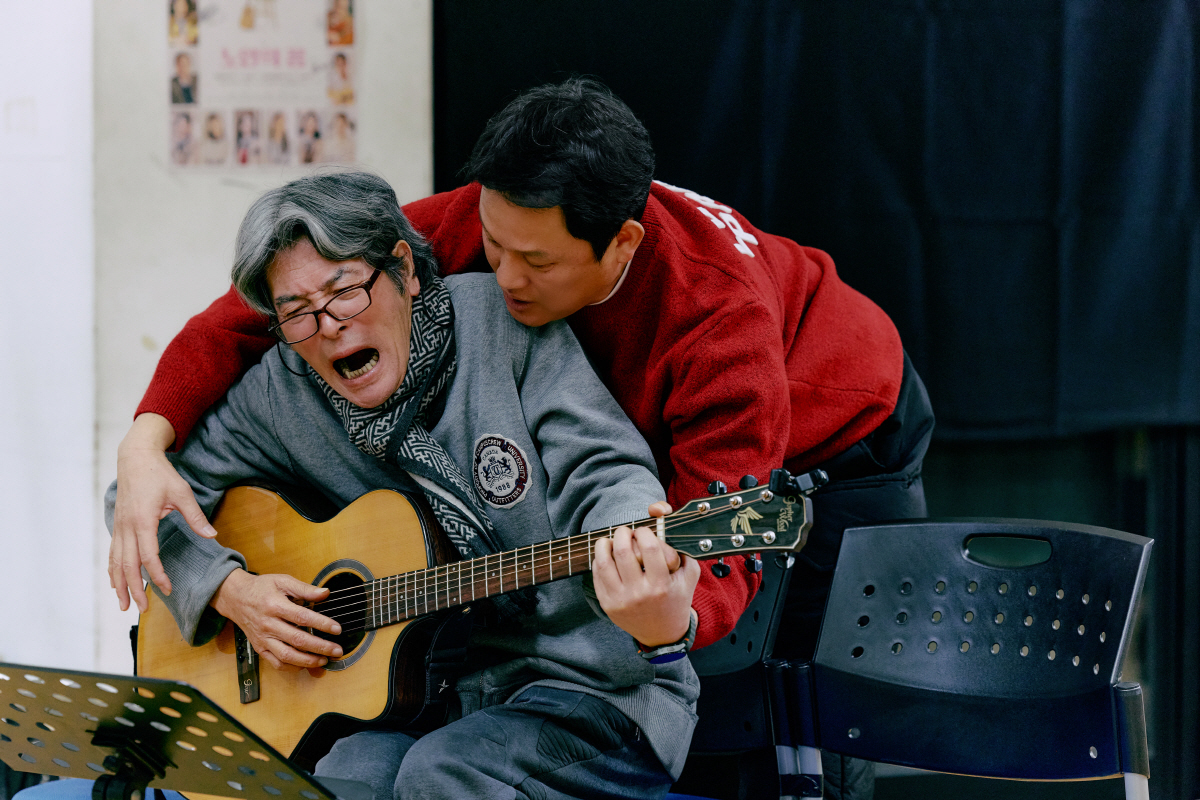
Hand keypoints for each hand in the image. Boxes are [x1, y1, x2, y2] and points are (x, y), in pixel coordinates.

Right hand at [109, 413, 216, 612]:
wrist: (135, 457)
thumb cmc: (160, 474)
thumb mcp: (182, 491)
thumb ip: (195, 516)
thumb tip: (212, 535)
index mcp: (143, 519)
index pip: (147, 555)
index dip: (156, 574)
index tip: (166, 588)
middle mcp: (127, 526)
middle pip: (127, 565)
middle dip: (133, 589)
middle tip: (141, 609)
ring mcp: (119, 526)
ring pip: (115, 562)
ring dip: (119, 585)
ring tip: (123, 605)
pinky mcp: (118, 525)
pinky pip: (113, 553)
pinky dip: (113, 570)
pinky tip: (116, 583)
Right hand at [211, 569, 343, 670]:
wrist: (235, 597)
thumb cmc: (261, 588)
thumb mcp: (282, 581)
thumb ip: (304, 588)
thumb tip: (325, 593)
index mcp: (275, 605)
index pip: (302, 617)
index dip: (321, 624)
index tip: (337, 629)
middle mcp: (268, 624)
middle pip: (297, 640)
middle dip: (320, 647)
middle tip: (337, 650)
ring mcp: (263, 639)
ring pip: (287, 655)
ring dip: (308, 661)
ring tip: (324, 660)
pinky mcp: (260, 648)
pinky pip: (276, 663)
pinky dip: (292, 667)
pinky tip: (306, 664)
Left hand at [592, 501, 700, 646]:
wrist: (663, 633)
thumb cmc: (677, 597)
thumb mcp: (688, 573)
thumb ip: (683, 545)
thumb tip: (660, 512)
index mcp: (661, 585)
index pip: (648, 546)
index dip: (645, 531)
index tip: (645, 531)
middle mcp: (639, 594)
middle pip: (623, 550)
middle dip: (624, 532)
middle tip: (627, 531)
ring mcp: (620, 600)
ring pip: (603, 561)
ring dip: (605, 543)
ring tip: (612, 540)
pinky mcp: (607, 604)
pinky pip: (597, 574)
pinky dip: (599, 559)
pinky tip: (607, 556)